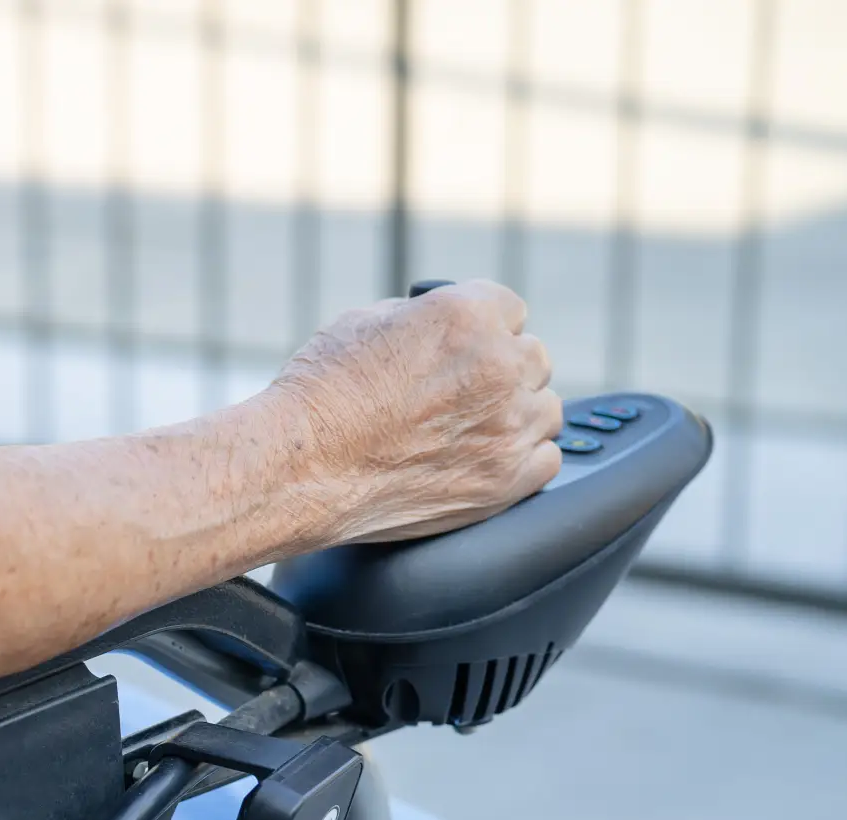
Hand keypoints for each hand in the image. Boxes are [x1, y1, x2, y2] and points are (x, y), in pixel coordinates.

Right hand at [258, 278, 561, 546]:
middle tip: (462, 396)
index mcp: (468, 315)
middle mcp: (498, 367)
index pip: (511, 310)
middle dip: (502, 373)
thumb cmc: (319, 398)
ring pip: (545, 409)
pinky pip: (546, 460)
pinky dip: (523, 460)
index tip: (468, 352)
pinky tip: (485, 461)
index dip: (485, 332)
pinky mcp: (504, 482)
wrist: (300, 469)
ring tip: (472, 431)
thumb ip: (423, 320)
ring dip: (517, 416)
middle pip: (533, 359)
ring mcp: (507, 428)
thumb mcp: (365, 323)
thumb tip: (438, 329)